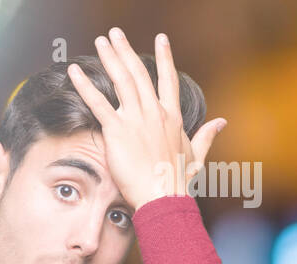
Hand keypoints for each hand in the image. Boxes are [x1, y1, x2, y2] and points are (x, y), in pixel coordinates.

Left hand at [65, 28, 226, 210]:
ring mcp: (136, 119)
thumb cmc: (177, 182)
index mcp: (172, 117)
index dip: (164, 58)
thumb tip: (221, 122)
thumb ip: (206, 135)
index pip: (167, 80)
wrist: (163, 197)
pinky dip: (85, 85)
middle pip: (139, 74)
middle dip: (126, 50)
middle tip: (115, 33)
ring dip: (109, 58)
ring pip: (121, 81)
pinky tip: (74, 71)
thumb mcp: (196, 155)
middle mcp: (154, 113)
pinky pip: (98, 103)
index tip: (161, 38)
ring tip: (100, 41)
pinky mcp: (117, 130)